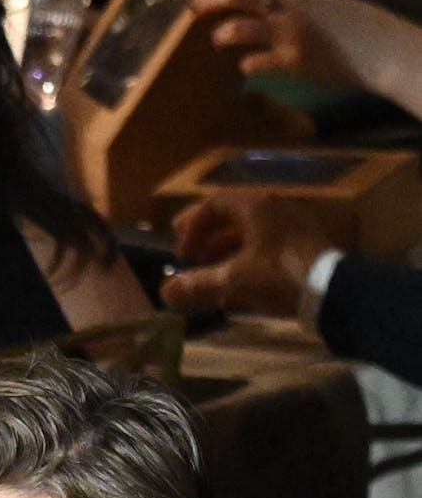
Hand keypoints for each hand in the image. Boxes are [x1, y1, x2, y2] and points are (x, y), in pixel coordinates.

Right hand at [161, 190, 331, 316]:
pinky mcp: (303, 246)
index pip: (213, 204)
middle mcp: (273, 208)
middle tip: (188, 256)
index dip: (191, 226)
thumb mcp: (234, 280)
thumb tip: (165, 293)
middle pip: (231, 217)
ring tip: (208, 274)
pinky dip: (245, 262)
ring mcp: (291, 226)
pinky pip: (266, 247)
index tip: (179, 252)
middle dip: (206, 238)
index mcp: (255, 205)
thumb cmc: (279, 275)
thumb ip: (198, 285)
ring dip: (224, 252)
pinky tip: (235, 287)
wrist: (332, 290)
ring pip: (249, 234)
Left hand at [197, 0, 358, 85]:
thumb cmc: (337, 21)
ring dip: (225, 33)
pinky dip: (248, 65)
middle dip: (211, 0)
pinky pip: (259, 62)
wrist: (371, 45)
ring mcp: (288, 32)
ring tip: (219, 39)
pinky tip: (245, 67)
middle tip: (196, 8)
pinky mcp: (293, 61)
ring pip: (244, 27)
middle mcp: (285, 3)